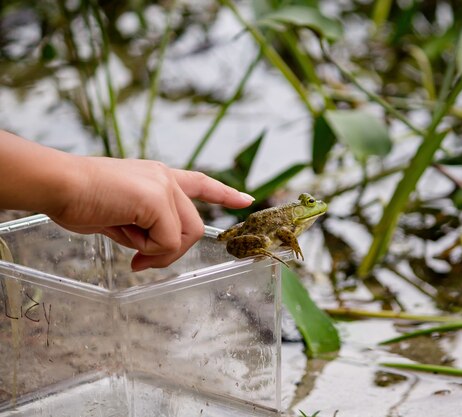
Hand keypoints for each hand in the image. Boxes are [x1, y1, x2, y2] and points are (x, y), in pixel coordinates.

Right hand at [50, 156, 253, 270]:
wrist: (59, 185)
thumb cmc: (80, 199)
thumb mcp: (121, 215)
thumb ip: (144, 227)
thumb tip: (150, 255)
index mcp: (159, 177)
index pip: (200, 182)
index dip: (224, 194)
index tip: (246, 200)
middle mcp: (166, 178)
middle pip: (195, 227)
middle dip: (171, 251)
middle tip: (140, 260)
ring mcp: (164, 187)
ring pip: (186, 236)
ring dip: (157, 251)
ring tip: (127, 243)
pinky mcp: (158, 199)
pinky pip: (168, 241)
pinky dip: (148, 249)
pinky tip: (123, 236)